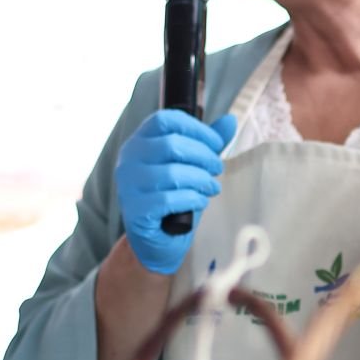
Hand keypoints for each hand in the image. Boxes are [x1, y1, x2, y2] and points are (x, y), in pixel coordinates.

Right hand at [115, 109, 235, 276]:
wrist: (158, 239)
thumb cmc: (175, 197)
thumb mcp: (192, 166)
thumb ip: (207, 143)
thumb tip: (231, 120)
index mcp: (139, 142)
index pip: (166, 120)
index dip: (197, 129)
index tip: (216, 144)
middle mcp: (128, 160)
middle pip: (173, 145)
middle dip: (204, 157)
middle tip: (217, 169)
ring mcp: (128, 186)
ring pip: (173, 173)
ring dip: (202, 180)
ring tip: (212, 187)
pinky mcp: (135, 211)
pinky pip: (169, 199)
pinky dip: (192, 199)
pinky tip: (199, 201)